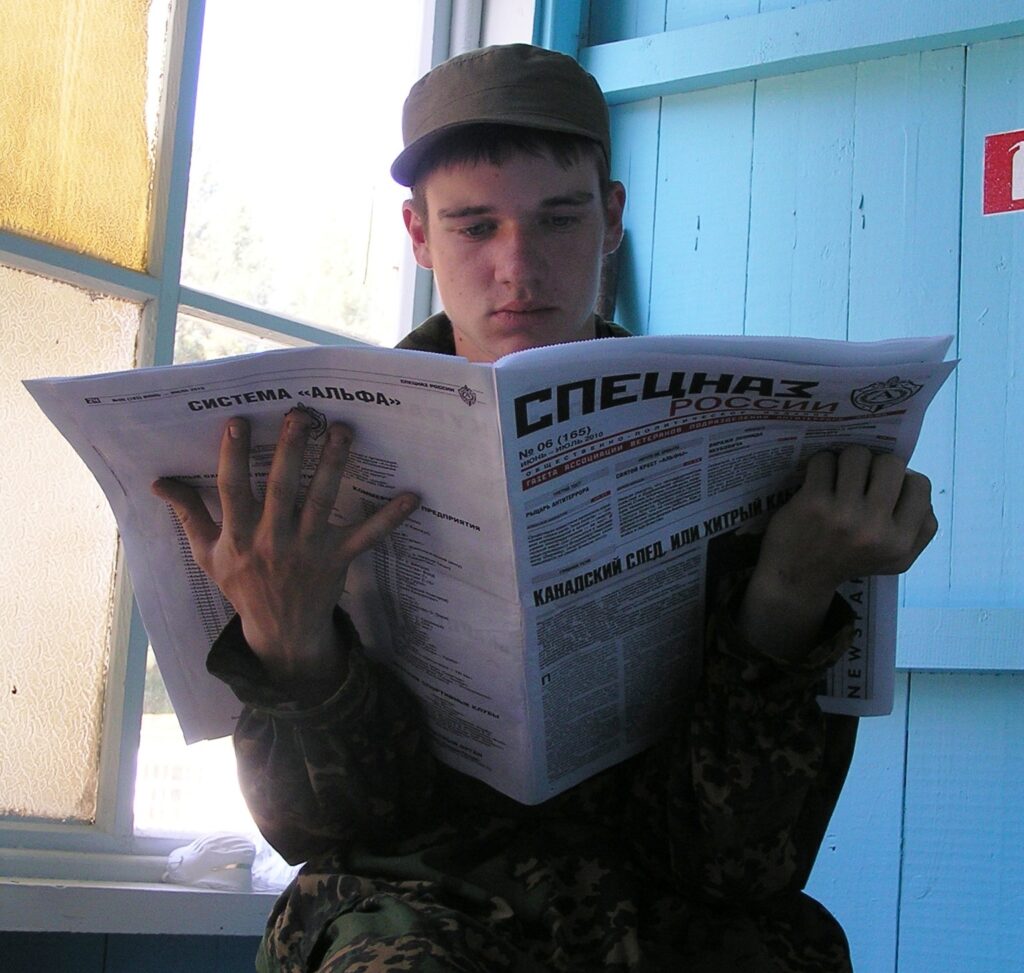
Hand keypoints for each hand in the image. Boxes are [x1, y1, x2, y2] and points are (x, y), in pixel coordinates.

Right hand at [152, 411, 417, 695]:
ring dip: (333, 464)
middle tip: (300, 415)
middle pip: (281, 489)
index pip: (232, 491)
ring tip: (343, 430)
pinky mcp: (338, 558)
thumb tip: (159, 482)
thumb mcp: (208, 555)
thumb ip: (188, 516)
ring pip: (322, 500)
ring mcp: (308, 550)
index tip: (238, 422)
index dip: (233, 457)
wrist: (280, 631)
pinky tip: (411, 497)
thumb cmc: (242, 585)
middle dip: (290, 450)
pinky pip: (367, 536)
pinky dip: (390, 518)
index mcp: (239, 538)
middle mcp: (273, 541)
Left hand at [738, 445, 936, 657]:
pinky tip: (818, 480)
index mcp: (900, 543)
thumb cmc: (849, 561)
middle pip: (890, 464)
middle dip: (875, 464)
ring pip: (857, 455)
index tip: (884, 488)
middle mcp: (875, 529)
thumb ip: (921, 527)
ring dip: (846, 461)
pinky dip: (821, 464)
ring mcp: (843, 514)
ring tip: (838, 477)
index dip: (902, 480)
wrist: (798, 577)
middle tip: (860, 478)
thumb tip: (917, 481)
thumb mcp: (897, 560)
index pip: (920, 486)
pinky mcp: (813, 503)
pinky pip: (824, 460)